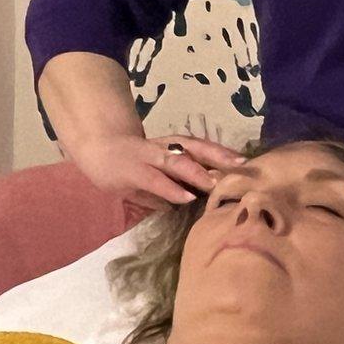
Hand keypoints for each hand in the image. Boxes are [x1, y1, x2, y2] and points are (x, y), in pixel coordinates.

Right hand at [66, 132, 247, 209]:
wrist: (97, 146)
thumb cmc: (133, 161)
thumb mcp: (160, 170)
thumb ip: (179, 181)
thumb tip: (201, 198)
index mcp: (172, 145)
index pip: (201, 146)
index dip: (223, 152)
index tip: (246, 162)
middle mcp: (164, 147)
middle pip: (195, 147)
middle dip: (218, 156)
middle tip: (241, 167)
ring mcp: (148, 157)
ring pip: (177, 161)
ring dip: (198, 173)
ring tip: (216, 184)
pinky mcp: (133, 172)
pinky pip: (156, 180)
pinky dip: (172, 189)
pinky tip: (187, 198)